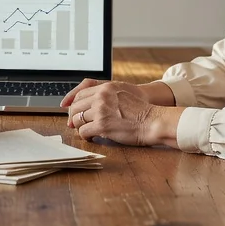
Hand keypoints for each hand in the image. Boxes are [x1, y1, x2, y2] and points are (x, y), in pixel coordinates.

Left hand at [64, 80, 183, 148]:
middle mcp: (101, 97)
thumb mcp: (122, 92)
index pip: (80, 94)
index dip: (73, 104)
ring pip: (77, 120)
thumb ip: (105, 94)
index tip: (72, 112)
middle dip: (74, 117)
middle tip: (77, 124)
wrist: (152, 121)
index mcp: (105, 87)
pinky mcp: (102, 125)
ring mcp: (101, 111)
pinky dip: (85, 136)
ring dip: (80, 127)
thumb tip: (89, 102)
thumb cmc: (140, 110)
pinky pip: (83, 132)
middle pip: (75, 107)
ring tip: (87, 131)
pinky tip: (92, 137)